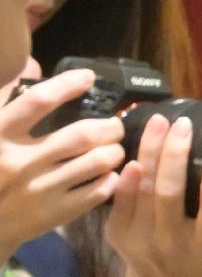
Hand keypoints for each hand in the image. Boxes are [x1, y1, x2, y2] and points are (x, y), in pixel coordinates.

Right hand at [0, 65, 123, 255]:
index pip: (37, 102)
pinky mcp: (56, 212)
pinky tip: (110, 173)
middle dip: (108, 127)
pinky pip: (98, 190)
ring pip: (96, 163)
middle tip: (115, 125)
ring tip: (115, 149)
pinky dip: (111, 178)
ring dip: (115, 152)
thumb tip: (32, 64)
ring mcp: (39, 188)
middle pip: (80, 135)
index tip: (88, 77)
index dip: (66, 86)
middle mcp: (20, 161)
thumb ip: (8, 100)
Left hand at [96, 111, 201, 276]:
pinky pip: (120, 198)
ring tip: (158, 123)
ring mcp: (141, 240)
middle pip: (169, 195)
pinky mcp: (116, 234)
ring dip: (150, 152)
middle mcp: (172, 244)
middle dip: (174, 156)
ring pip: (143, 189)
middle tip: (182, 126)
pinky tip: (132, 151)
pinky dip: (126, 174)